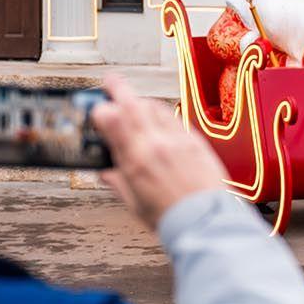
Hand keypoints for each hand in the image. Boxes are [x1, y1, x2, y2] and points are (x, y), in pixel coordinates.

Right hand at [92, 73, 228, 230]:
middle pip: (135, 105)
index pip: (114, 122)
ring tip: (134, 101)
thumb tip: (106, 172)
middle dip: (120, 89)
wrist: (205, 222)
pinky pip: (175, 119)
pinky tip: (159, 118)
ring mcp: (178, 141)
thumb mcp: (134, 203)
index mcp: (137, 162)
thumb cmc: (171, 217)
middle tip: (111, 81)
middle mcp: (157, 145)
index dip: (103, 109)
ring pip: (157, 108)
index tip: (98, 107)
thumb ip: (118, 182)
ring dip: (142, 100)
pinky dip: (163, 114)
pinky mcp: (196, 142)